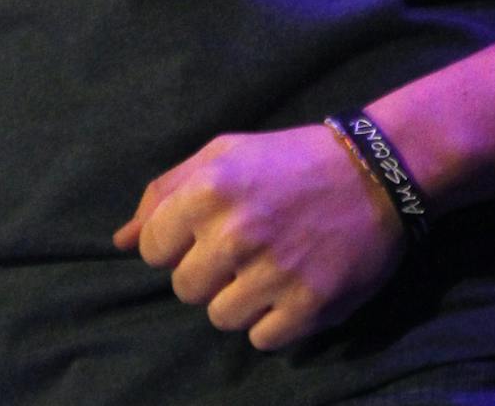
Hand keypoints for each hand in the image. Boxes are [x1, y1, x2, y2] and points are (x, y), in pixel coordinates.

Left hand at [112, 123, 404, 350]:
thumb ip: (166, 192)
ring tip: (268, 266)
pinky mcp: (308, 307)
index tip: (203, 233)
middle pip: (185, 290)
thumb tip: (121, 240)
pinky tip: (290, 287)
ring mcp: (273, 273)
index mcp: (210, 189)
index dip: (175, 244)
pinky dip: (273, 321)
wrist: (373, 172)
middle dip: (207, 273)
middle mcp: (236, 233)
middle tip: (241, 249)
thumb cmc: (290, 159)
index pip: (152, 250)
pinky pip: (262, 341)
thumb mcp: (225, 153)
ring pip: (221, 319)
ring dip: (240, 299)